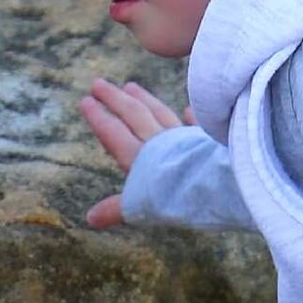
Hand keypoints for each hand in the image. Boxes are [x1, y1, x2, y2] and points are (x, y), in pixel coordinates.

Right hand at [81, 78, 196, 227]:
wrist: (216, 185)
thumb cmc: (177, 199)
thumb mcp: (141, 207)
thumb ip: (117, 209)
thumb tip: (91, 218)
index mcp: (139, 157)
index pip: (113, 133)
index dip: (98, 117)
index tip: (86, 101)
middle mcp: (159, 142)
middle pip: (133, 114)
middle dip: (114, 99)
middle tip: (98, 84)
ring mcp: (183, 139)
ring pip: (159, 112)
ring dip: (144, 99)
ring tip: (131, 86)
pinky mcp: (206, 140)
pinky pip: (196, 126)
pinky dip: (192, 117)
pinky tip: (189, 109)